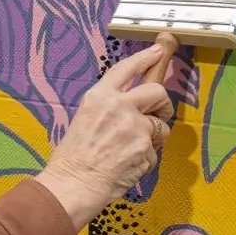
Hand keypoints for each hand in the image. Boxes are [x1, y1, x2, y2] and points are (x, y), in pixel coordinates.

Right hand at [35, 43, 175, 230]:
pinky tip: (127, 165)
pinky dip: (145, 159)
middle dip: (162, 104)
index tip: (158, 51)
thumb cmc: (74, 157)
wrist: (73, 183)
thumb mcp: (85, 118)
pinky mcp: (145, 147)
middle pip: (156, 91)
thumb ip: (110, 106)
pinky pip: (154, 150)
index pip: (125, 69)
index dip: (145, 58)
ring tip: (129, 151)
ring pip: (160, 127)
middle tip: (158, 116)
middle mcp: (118, 106)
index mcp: (98, 96)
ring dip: (152, 138)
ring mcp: (134, 126)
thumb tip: (136, 105)